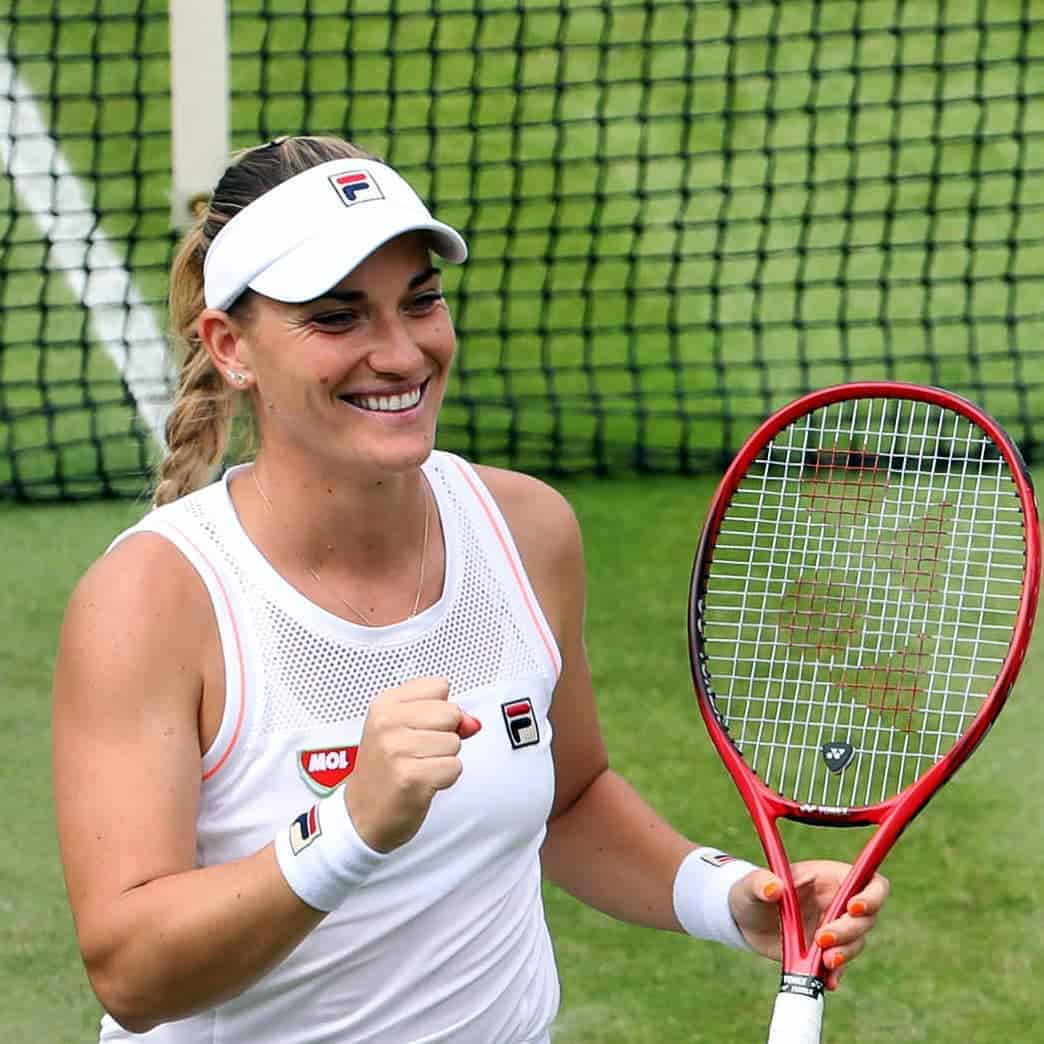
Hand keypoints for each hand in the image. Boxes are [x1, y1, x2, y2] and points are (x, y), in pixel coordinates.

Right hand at [345, 677, 481, 853]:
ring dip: (444, 759)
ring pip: (455, 742)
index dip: (439, 710)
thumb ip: (441, 716)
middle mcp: (387, 723)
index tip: (420, 727)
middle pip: (451, 713)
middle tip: (419, 753)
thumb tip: (472, 722)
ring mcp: (397, 749)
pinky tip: (422, 783)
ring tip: (418, 768)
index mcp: (384, 705)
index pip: (439, 686)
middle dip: (445, 735)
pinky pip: (454, 767)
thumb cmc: (384, 771)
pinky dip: (445, 779)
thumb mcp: (403, 731)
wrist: (362, 815)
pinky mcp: (411, 777)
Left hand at [728, 860, 889, 989]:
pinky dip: (835, 974)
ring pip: (857, 942)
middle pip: (866, 917)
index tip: (853, 908)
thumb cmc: (751, 893)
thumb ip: (760, 882)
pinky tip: (825, 980)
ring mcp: (834, 928)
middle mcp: (837, 903)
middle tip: (822, 939)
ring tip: (823, 961)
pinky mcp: (826, 952)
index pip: (869, 881)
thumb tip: (773, 887)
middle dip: (849, 930)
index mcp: (828, 877)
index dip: (871, 895)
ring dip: (845, 954)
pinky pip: (840, 965)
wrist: (744, 922)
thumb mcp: (751, 886)